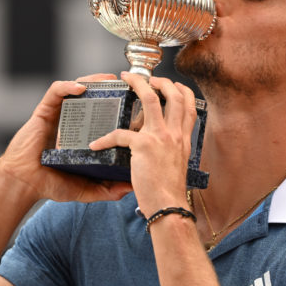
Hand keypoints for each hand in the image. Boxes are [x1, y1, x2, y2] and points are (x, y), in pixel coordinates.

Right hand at [0, 74, 133, 203]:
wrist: (25, 183)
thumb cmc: (50, 184)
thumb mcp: (86, 189)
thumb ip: (107, 190)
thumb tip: (130, 188)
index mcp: (82, 136)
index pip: (103, 115)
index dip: (117, 106)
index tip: (134, 105)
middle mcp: (71, 122)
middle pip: (92, 96)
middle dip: (107, 87)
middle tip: (124, 85)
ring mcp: (58, 115)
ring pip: (75, 88)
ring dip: (92, 80)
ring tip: (107, 79)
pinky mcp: (44, 112)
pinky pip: (55, 92)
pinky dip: (67, 86)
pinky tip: (80, 88)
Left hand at [89, 72, 196, 215]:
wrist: (169, 207)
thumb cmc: (169, 192)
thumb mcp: (177, 166)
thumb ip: (171, 151)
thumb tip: (159, 147)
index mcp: (183, 139)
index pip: (189, 105)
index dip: (180, 90)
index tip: (170, 85)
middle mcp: (175, 134)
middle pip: (173, 94)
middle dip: (159, 80)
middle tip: (145, 77)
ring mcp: (160, 138)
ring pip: (150, 99)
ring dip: (137, 84)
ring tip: (125, 79)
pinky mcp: (143, 146)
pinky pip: (121, 134)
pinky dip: (105, 138)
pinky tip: (96, 144)